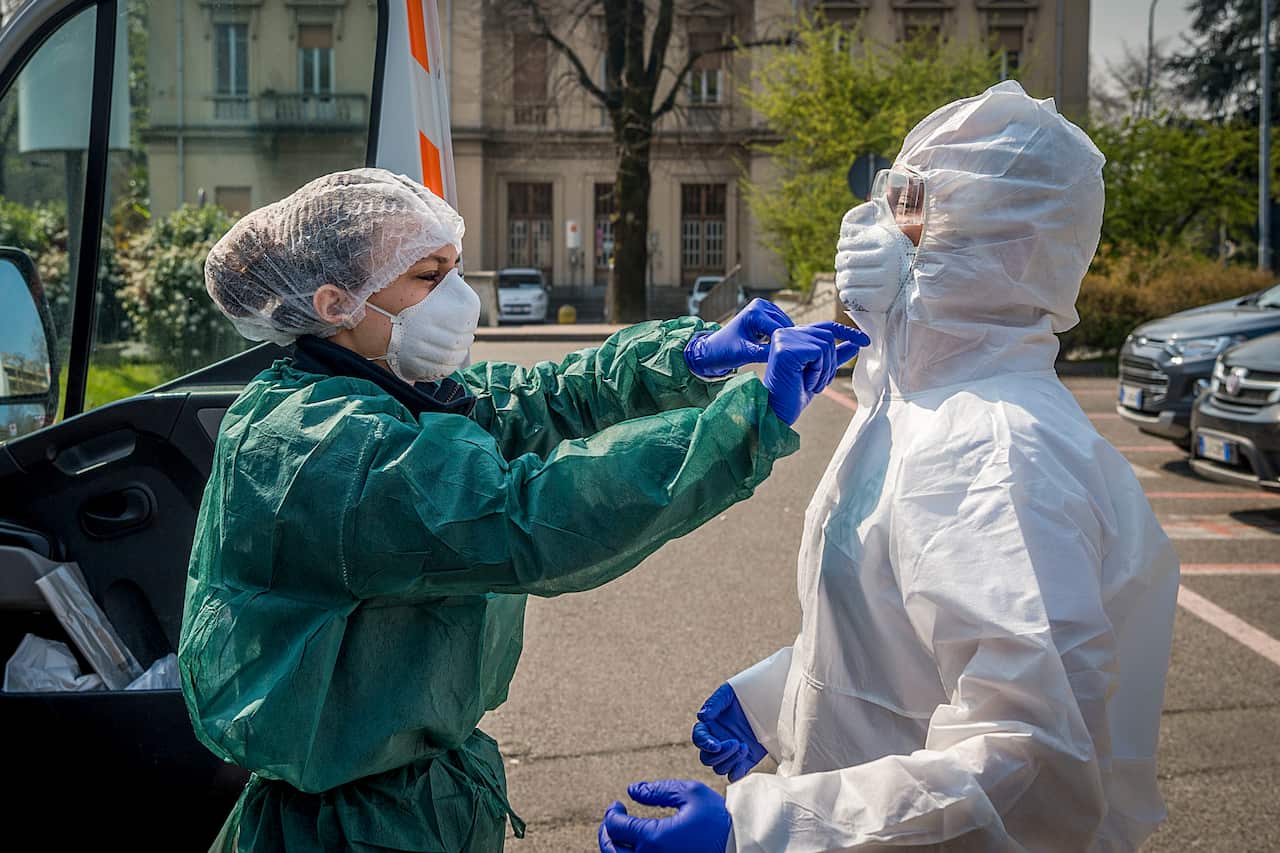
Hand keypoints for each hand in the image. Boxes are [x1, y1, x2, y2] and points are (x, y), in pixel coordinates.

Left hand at [597, 780, 730, 852]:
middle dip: (606, 833)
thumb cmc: (719, 822)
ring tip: (620, 835)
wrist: (740, 848)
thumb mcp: (691, 794)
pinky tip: (636, 847)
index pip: (616, 827)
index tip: (616, 806)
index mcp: (653, 838)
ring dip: (614, 848)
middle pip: (611, 850)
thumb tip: (632, 791)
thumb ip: (658, 790)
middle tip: (611, 820)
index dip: (611, 814)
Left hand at [684, 299, 794, 377]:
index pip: (780, 329)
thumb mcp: (746, 353)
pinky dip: (781, 339)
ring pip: (786, 328)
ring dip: (785, 341)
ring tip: (783, 357)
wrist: (713, 350)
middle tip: (789, 361)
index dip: (786, 345)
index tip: (791, 361)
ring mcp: (764, 309)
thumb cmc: (724, 351)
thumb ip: (767, 352)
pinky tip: (777, 350)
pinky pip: (782, 328)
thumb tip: (788, 354)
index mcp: (755, 311)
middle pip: (785, 327)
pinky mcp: (767, 315)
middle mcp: (761, 305)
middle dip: (786, 343)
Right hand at [691, 683, 766, 782]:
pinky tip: (742, 763)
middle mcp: (717, 741)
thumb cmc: (746, 694)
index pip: (699, 738)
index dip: (704, 743)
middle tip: (735, 743)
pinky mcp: (744, 761)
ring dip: (730, 761)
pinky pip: (734, 774)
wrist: (770, 702)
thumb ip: (715, 703)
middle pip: (707, 758)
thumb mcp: (729, 693)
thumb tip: (702, 717)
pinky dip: (735, 773)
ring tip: (744, 746)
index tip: (715, 744)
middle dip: (720, 754)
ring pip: (719, 767)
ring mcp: (730, 753)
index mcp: (710, 726)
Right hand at [764, 322, 870, 424]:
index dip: (847, 332)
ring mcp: (784, 338)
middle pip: (828, 337)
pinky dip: (817, 371)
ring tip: (809, 382)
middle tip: (816, 382)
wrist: (777, 411)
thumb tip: (855, 344)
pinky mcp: (786, 348)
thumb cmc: (793, 394)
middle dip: (830, 363)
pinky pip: (818, 352)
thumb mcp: (820, 372)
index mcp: (792, 336)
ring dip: (824, 369)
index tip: (865, 341)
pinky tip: (804, 381)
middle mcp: (786, 332)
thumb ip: (835, 356)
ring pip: (825, 344)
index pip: (825, 327)